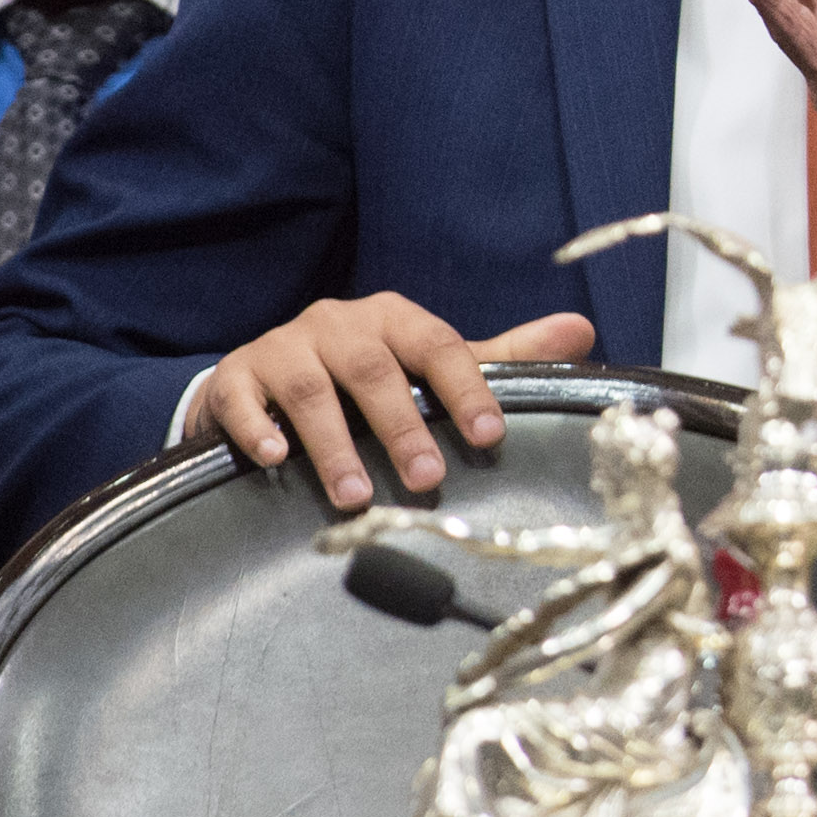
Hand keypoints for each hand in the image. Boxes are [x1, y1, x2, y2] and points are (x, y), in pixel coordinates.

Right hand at [196, 294, 595, 509]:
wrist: (267, 382)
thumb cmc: (365, 380)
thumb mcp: (430, 367)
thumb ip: (502, 356)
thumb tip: (582, 331)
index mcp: (394, 319)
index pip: (439, 345)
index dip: (467, 388)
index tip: (490, 435)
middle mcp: (338, 323)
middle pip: (373, 369)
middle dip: (401, 426)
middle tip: (427, 479)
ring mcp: (282, 346)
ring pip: (309, 390)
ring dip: (334, 445)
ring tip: (357, 496)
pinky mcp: (234, 375)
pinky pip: (240, 399)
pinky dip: (254, 428)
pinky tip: (272, 461)